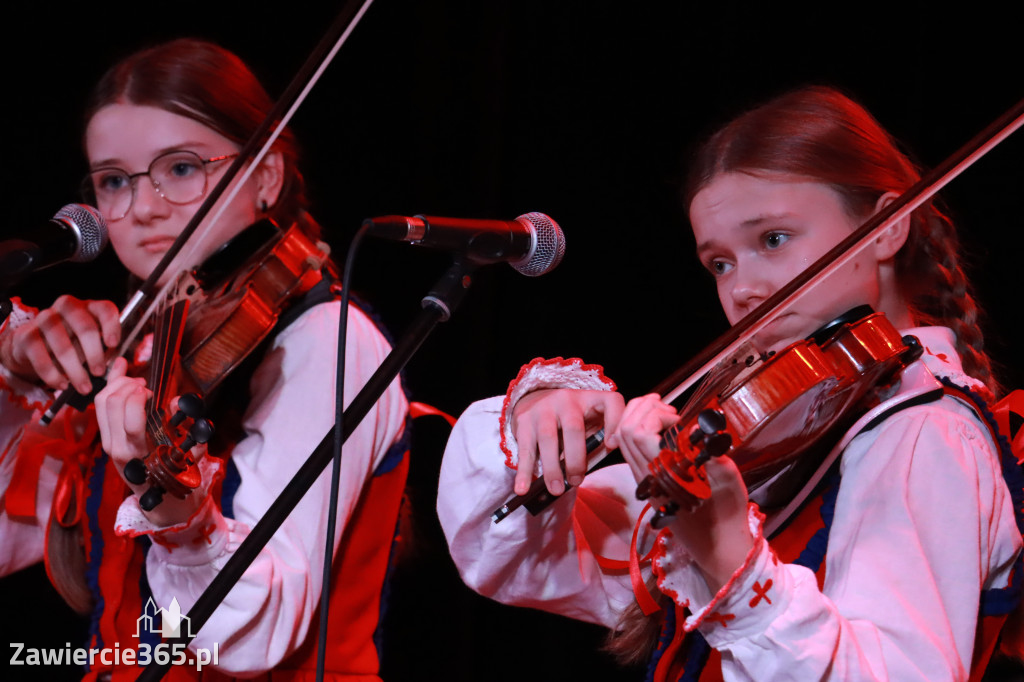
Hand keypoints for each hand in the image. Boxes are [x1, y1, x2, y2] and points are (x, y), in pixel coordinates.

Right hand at [0, 295, 119, 393]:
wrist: (34, 344)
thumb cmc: (73, 342)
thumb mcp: (92, 342)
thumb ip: (105, 348)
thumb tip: (116, 366)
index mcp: (89, 307)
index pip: (105, 309)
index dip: (111, 326)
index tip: (113, 344)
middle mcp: (67, 307)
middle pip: (86, 328)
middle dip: (95, 354)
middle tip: (99, 373)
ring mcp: (45, 319)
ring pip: (64, 347)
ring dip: (76, 371)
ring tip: (84, 387)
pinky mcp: (26, 335)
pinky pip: (41, 358)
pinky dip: (54, 375)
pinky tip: (63, 385)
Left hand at [95, 357, 202, 525]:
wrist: (160, 503)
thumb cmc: (179, 478)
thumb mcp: (192, 455)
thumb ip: (189, 429)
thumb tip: (177, 402)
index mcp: (139, 453)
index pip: (130, 418)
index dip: (139, 397)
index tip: (153, 392)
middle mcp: (117, 448)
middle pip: (110, 403)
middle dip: (127, 384)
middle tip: (145, 384)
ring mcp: (108, 443)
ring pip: (101, 402)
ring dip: (117, 384)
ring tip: (136, 382)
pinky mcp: (106, 439)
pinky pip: (101, 408)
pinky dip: (110, 388)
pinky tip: (122, 375)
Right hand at [510, 388, 624, 495]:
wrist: (535, 399)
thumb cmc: (570, 421)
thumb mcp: (589, 423)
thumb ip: (598, 441)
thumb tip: (599, 464)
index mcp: (591, 399)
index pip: (610, 402)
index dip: (615, 422)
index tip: (612, 446)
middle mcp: (567, 399)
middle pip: (574, 428)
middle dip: (576, 460)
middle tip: (576, 481)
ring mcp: (543, 408)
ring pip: (547, 438)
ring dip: (552, 469)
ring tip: (556, 490)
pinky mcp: (524, 420)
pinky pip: (525, 449)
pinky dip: (524, 472)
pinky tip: (523, 488)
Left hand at [610, 394, 752, 589]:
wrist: (718, 547)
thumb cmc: (727, 514)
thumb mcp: (728, 481)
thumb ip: (711, 453)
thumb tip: (699, 427)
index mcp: (664, 476)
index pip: (639, 434)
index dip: (655, 415)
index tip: (679, 417)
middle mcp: (647, 478)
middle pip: (624, 432)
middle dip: (641, 409)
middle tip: (666, 406)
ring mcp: (644, 482)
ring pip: (623, 441)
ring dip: (638, 418)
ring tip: (663, 412)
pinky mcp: (646, 484)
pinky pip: (630, 452)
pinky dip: (638, 431)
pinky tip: (660, 429)